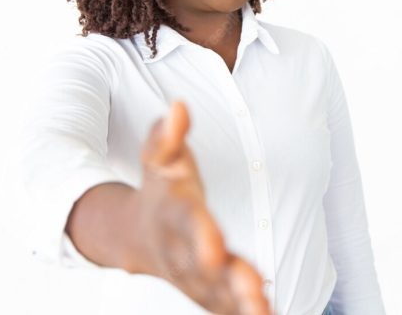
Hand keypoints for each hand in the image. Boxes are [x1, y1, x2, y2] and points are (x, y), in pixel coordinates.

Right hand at [135, 101, 272, 314]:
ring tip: (264, 312)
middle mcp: (181, 249)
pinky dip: (242, 313)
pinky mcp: (207, 291)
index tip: (215, 247)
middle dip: (227, 280)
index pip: (185, 222)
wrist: (137, 233)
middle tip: (253, 291)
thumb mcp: (157, 157)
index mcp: (171, 212)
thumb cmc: (160, 188)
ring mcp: (193, 275)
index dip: (200, 233)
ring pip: (216, 294)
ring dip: (239, 304)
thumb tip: (180, 107)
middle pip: (204, 267)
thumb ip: (168, 135)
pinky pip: (224, 306)